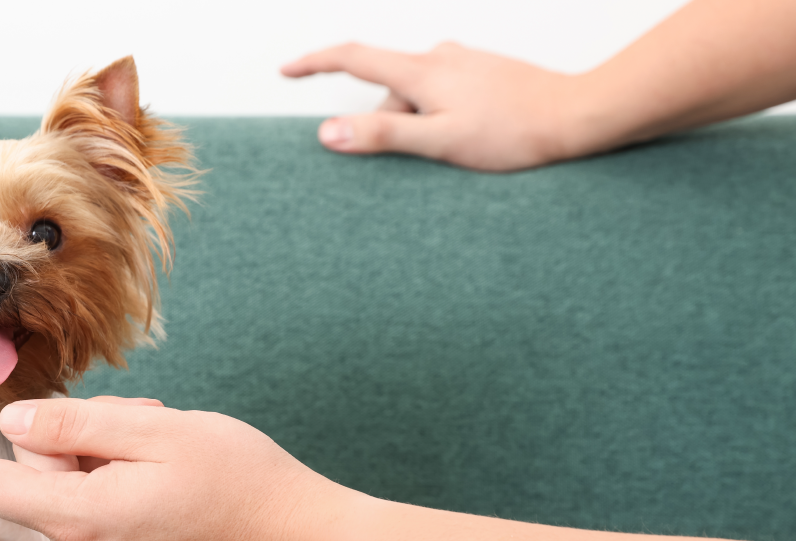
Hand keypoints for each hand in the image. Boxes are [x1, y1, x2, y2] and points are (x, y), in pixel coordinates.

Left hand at [0, 397, 355, 540]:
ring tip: (168, 449)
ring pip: (73, 487)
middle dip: (78, 436)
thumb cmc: (240, 483)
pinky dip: (123, 481)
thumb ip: (74, 427)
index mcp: (78, 518)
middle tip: (141, 422)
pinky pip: (99, 509)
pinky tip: (173, 476)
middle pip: (39, 474)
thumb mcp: (152, 432)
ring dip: (108, 456)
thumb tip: (16, 425)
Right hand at [282, 42, 581, 171]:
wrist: (578, 116)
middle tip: (423, 158)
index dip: (314, 63)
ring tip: (460, 151)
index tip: (287, 70)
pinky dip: (441, 116)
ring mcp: (463, 62)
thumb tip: (327, 132)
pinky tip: (473, 137)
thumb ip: (382, 135)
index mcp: (422, 71)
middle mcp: (439, 57)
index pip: (352, 57)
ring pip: (418, 95)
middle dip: (389, 124)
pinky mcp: (483, 72)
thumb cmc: (514, 132)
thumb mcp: (440, 142)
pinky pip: (443, 94)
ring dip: (421, 124)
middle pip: (389, 90)